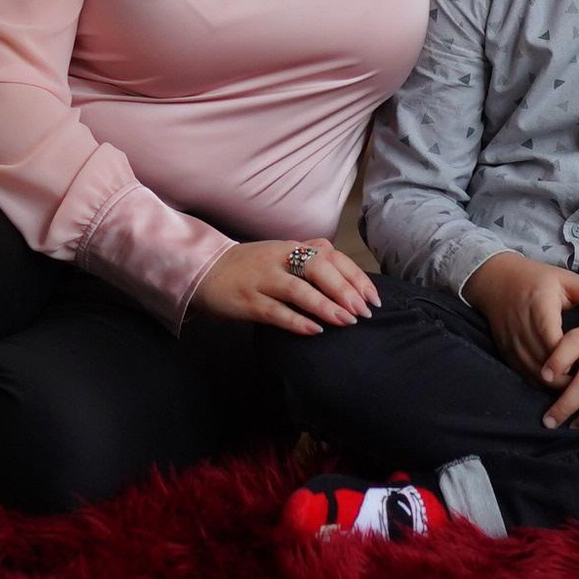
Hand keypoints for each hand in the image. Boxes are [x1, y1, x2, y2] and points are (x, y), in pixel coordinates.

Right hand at [191, 238, 379, 335]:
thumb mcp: (281, 252)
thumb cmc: (251, 265)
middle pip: (317, 268)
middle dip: (344, 290)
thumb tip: (349, 273)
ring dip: (325, 306)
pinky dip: (297, 321)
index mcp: (291, 246)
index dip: (354, 276)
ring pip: (298, 290)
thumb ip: (311, 256)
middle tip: (363, 312)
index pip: (330, 256)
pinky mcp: (248, 301)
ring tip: (346, 322)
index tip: (372, 297)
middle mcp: (279, 258)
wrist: (205, 270)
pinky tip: (314, 331)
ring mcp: (262, 279)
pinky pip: (275, 311)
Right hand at [466, 252, 578, 376]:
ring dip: (556, 384)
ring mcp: (513, 344)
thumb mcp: (565, 279)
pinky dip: (543, 382)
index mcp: (541, 310)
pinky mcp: (507, 353)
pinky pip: (525, 375)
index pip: (555, 344)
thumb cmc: (536, 279)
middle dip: (568, 378)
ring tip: (577, 385)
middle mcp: (523, 330)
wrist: (495, 281)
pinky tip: (559, 381)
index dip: (572, 360)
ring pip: (535, 374)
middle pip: (546, 365)